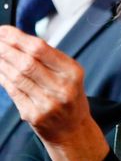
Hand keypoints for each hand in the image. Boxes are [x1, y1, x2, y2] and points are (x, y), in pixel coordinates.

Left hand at [0, 25, 88, 141]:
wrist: (71, 129)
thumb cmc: (68, 95)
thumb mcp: (69, 74)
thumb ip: (48, 58)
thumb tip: (16, 40)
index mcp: (72, 72)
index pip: (41, 49)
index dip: (18, 38)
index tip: (4, 31)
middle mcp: (62, 87)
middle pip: (26, 62)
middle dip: (6, 49)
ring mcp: (47, 103)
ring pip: (17, 77)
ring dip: (1, 62)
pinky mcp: (33, 114)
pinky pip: (13, 92)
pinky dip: (3, 78)